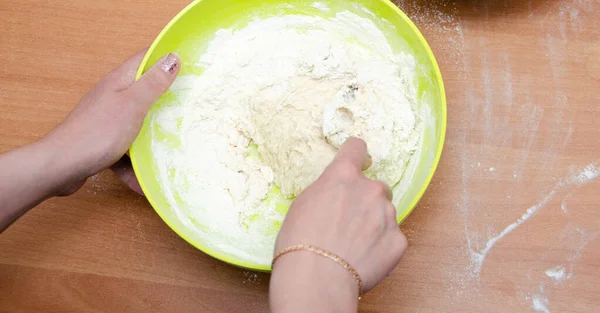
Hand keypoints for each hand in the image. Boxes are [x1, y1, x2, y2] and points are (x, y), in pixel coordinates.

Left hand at [47, 50, 180, 194]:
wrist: (62, 166)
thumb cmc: (98, 132)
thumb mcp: (133, 103)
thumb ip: (153, 83)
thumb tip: (172, 57)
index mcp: (118, 81)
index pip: (145, 60)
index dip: (166, 59)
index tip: (190, 66)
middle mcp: (112, 97)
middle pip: (143, 93)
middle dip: (166, 99)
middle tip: (190, 105)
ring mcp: (107, 121)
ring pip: (137, 124)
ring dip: (153, 136)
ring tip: (175, 144)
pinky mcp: (103, 143)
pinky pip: (126, 151)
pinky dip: (136, 164)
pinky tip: (146, 180)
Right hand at [270, 137, 407, 311]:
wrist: (316, 277)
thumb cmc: (299, 242)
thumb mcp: (303, 204)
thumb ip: (328, 191)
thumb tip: (336, 195)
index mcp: (343, 176)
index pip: (356, 148)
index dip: (356, 154)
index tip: (357, 160)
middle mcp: (370, 190)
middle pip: (376, 187)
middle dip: (366, 201)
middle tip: (348, 223)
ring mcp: (387, 215)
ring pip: (385, 214)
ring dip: (374, 224)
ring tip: (353, 246)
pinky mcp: (398, 241)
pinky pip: (392, 238)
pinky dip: (381, 247)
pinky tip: (363, 259)